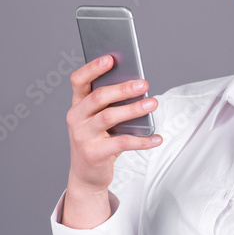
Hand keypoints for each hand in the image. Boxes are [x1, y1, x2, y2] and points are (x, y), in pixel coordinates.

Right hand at [65, 54, 161, 195]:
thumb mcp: (100, 121)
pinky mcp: (93, 153)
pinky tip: (157, 138)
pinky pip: (122, 143)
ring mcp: (82, 136)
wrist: (87, 175)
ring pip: (109, 117)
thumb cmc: (98, 141)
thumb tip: (138, 87)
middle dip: (122, 88)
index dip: (92, 68)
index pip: (78, 80)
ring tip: (152, 104)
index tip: (110, 58)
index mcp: (77, 105)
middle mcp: (76, 118)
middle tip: (143, 84)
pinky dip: (142, 141)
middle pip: (98, 97)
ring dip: (133, 109)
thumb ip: (112, 105)